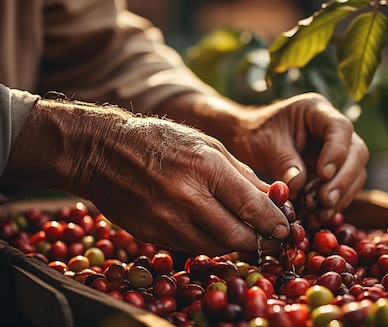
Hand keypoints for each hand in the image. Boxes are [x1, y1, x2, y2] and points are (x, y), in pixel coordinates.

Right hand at [1, 99, 288, 254]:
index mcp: (206, 166)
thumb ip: (240, 172)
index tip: (284, 229)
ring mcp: (167, 218)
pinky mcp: (152, 233)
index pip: (252, 206)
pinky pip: (190, 247)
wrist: (103, 152)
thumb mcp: (206, 144)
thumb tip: (271, 196)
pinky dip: (207, 244)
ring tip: (242, 235)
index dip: (273, 223)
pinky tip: (213, 232)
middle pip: (237, 235)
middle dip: (258, 240)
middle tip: (267, 238)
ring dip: (233, 244)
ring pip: (215, 247)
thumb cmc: (160, 141)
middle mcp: (187, 196)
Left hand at [225, 93, 368, 220]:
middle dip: (343, 180)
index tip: (323, 174)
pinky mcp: (335, 171)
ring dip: (341, 196)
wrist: (249, 141)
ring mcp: (337, 150)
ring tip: (319, 213)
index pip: (340, 127)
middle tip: (324, 201)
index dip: (337, 152)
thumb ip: (283, 162)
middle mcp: (333, 129)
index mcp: (316, 110)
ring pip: (356, 173)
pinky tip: (318, 215)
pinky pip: (345, 188)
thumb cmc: (255, 134)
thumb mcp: (264, 144)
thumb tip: (299, 186)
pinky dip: (334, 204)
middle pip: (356, 152)